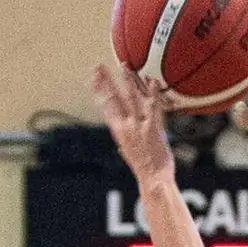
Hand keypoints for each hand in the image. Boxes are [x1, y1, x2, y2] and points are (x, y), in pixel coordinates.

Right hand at [93, 65, 174, 180]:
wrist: (154, 179)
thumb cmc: (145, 169)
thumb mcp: (131, 153)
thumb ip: (127, 143)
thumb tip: (121, 144)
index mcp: (118, 131)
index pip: (105, 106)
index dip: (99, 91)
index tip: (94, 78)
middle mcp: (125, 127)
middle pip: (113, 99)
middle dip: (105, 81)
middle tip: (97, 66)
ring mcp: (139, 127)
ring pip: (131, 98)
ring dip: (127, 81)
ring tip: (124, 66)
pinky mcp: (153, 128)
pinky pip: (153, 106)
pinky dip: (152, 93)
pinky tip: (152, 80)